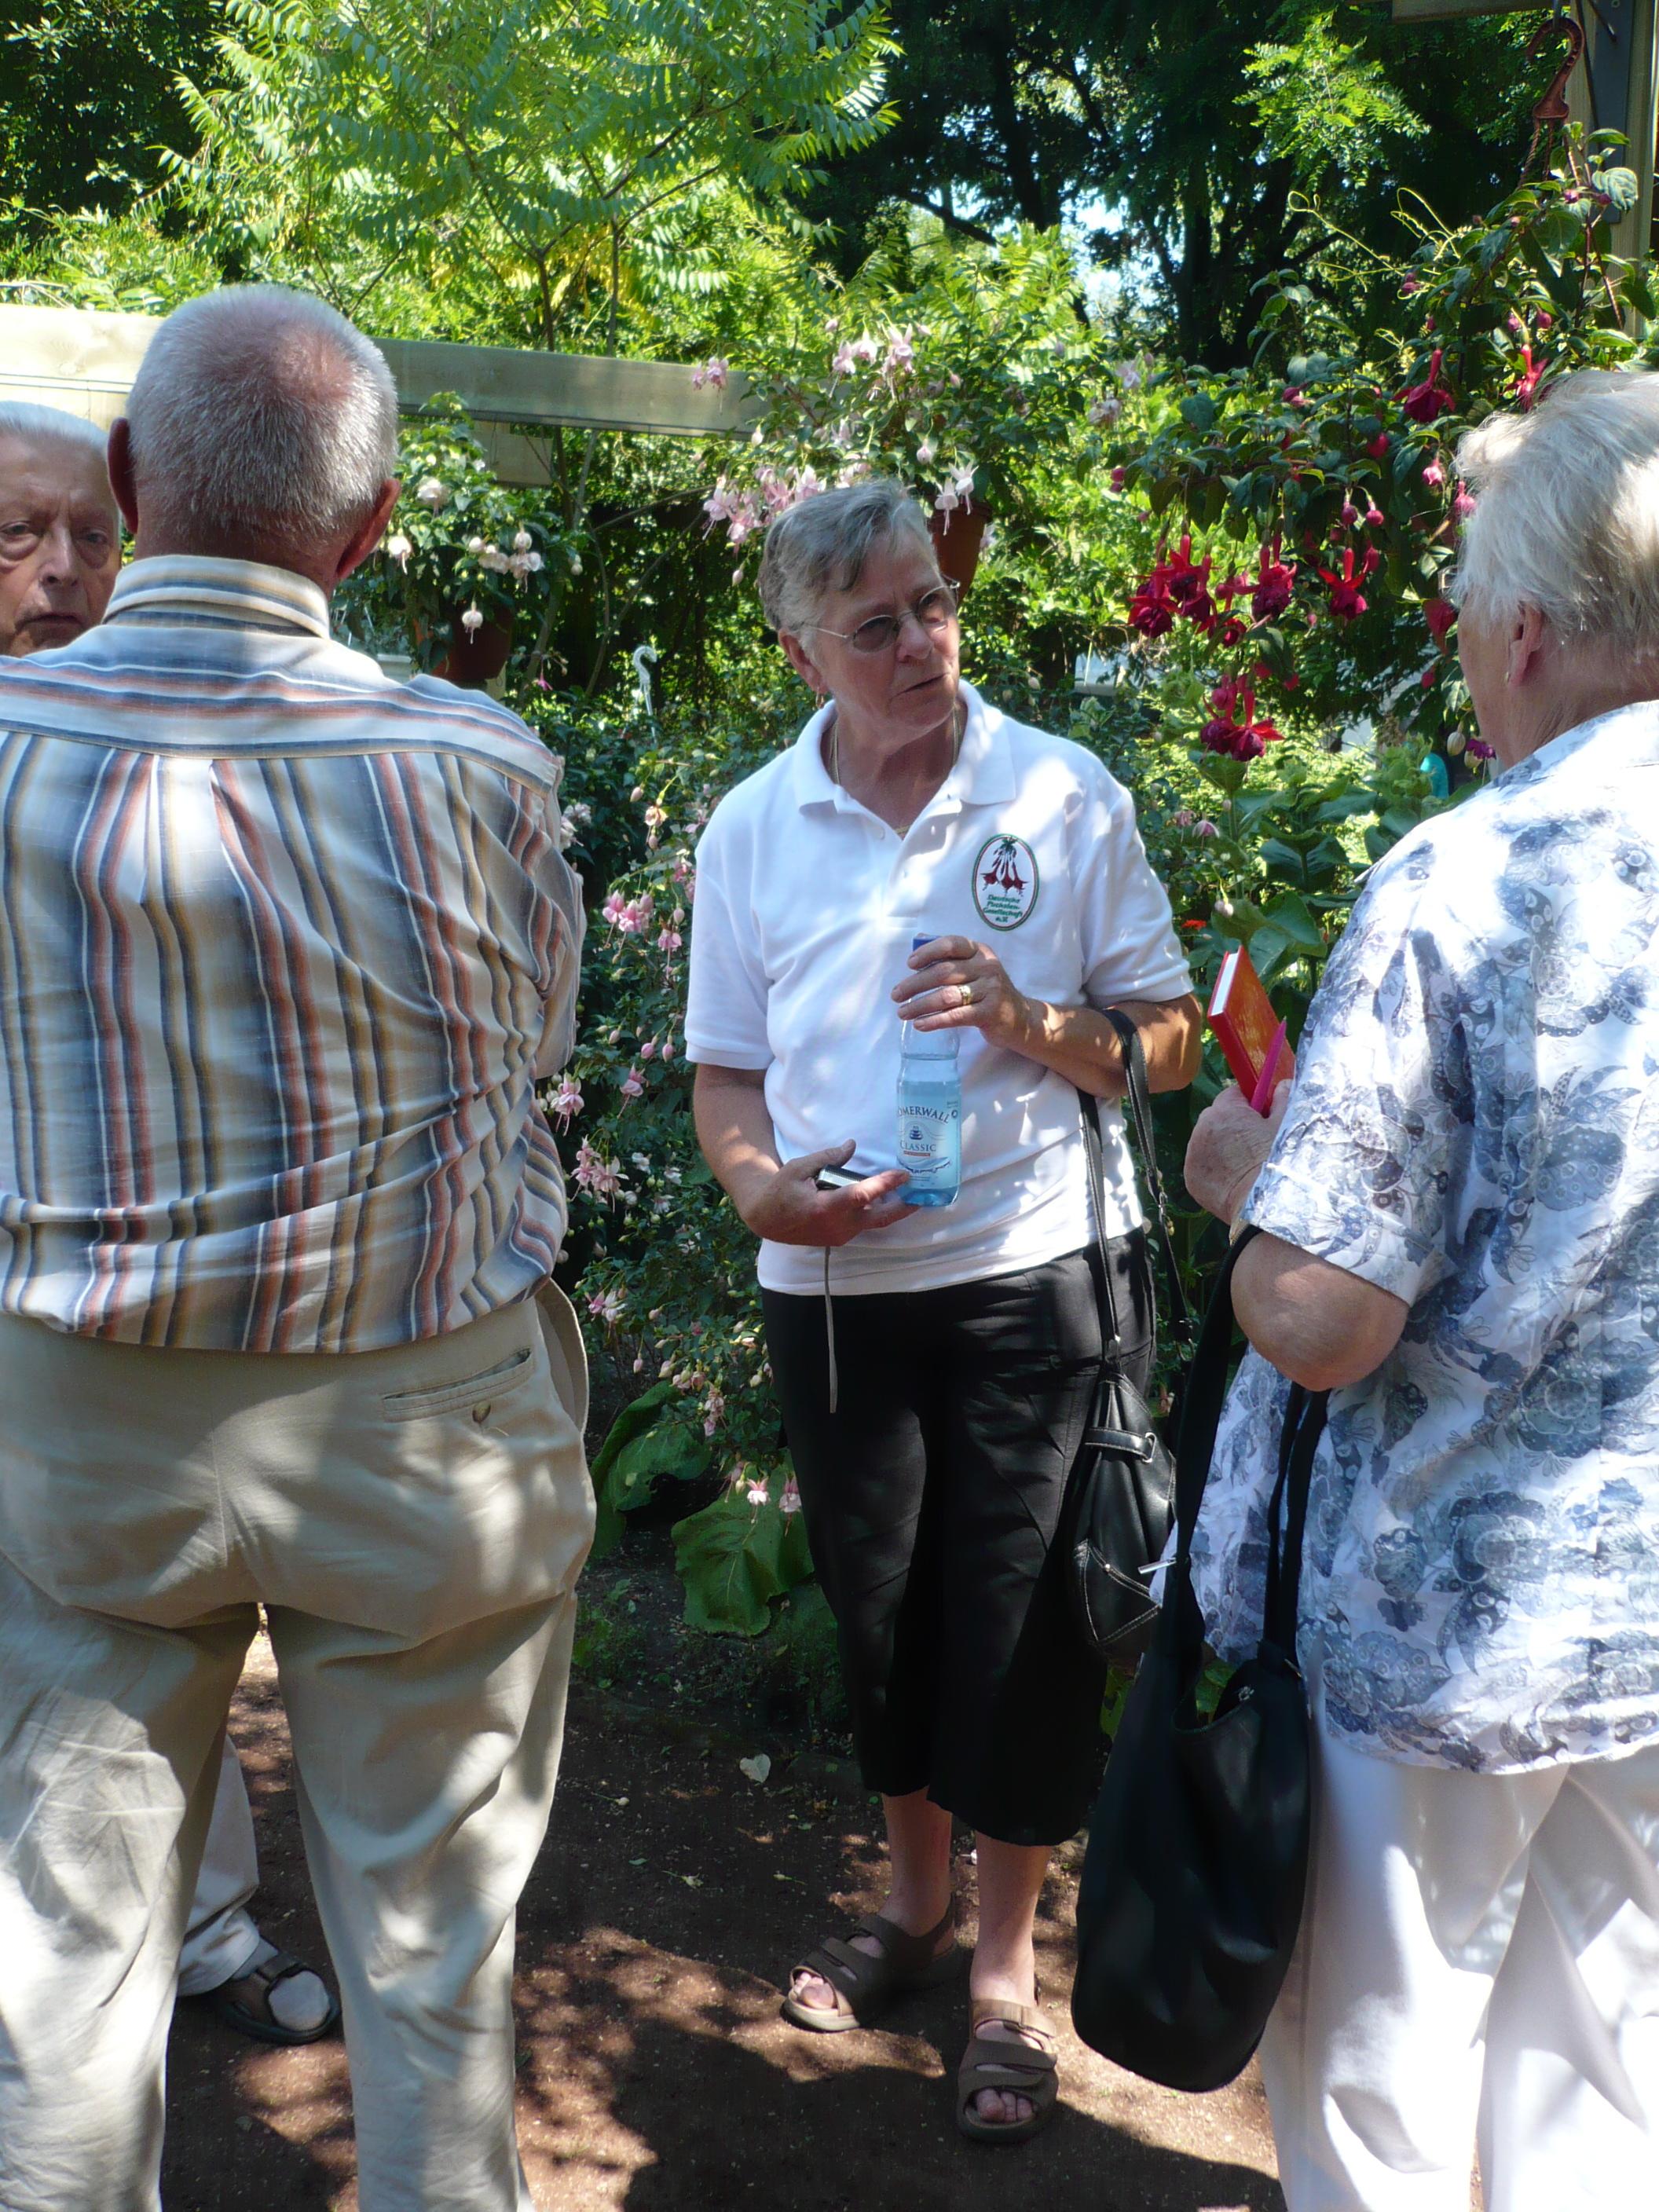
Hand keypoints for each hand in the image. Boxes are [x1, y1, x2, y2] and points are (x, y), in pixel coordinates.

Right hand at [743, 1139, 914, 1247]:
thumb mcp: (799, 1168)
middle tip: (924, 1193)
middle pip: (880, 1217)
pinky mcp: (840, 1238)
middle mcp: (837, 1226)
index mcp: (824, 1207)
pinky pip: (864, 1224)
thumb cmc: (780, 1191)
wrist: (766, 1220)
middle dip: (905, 1207)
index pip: (863, 1195)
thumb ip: (828, 1157)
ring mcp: (840, 1235)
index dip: (886, 1185)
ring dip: (892, 1207)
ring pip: (874, 1221)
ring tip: (909, 1192)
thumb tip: (852, 1145)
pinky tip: (885, 1198)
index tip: (904, 1175)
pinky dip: (876, 1211)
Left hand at [892, 935, 1033, 1051]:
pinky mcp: (990, 1013)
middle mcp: (987, 967)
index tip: (909, 964)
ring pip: (946, 996)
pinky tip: (920, 1024)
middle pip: (943, 972)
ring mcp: (990, 990)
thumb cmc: (988, 991)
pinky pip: (955, 1016)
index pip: (951, 944)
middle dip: (914, 984)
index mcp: (980, 951)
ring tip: (902, 1013)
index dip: (928, 952)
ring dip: (919, 1005)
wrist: (1020, 1017)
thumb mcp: (976, 969)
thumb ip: (951, 959)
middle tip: (895, 995)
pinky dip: (934, 1021)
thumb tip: (916, 948)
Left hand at [1183, 1061, 1295, 1224]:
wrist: (1265, 1206)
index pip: (1233, 1093)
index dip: (1249, 1103)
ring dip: (1223, 1147)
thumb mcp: (1286, 1125)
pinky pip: (1203, 1165)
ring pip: (1208, 1142)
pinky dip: (1215, 1168)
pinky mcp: (1191, 1179)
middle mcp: (1201, 1129)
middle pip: (1218, 1117)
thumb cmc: (1278, 1161)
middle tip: (1257, 1141)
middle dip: (1234, 1124)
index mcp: (1224, 1111)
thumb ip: (1282, 1099)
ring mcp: (1193, 1156)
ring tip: (1246, 1163)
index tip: (1261, 1114)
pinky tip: (1234, 1178)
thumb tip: (1281, 1084)